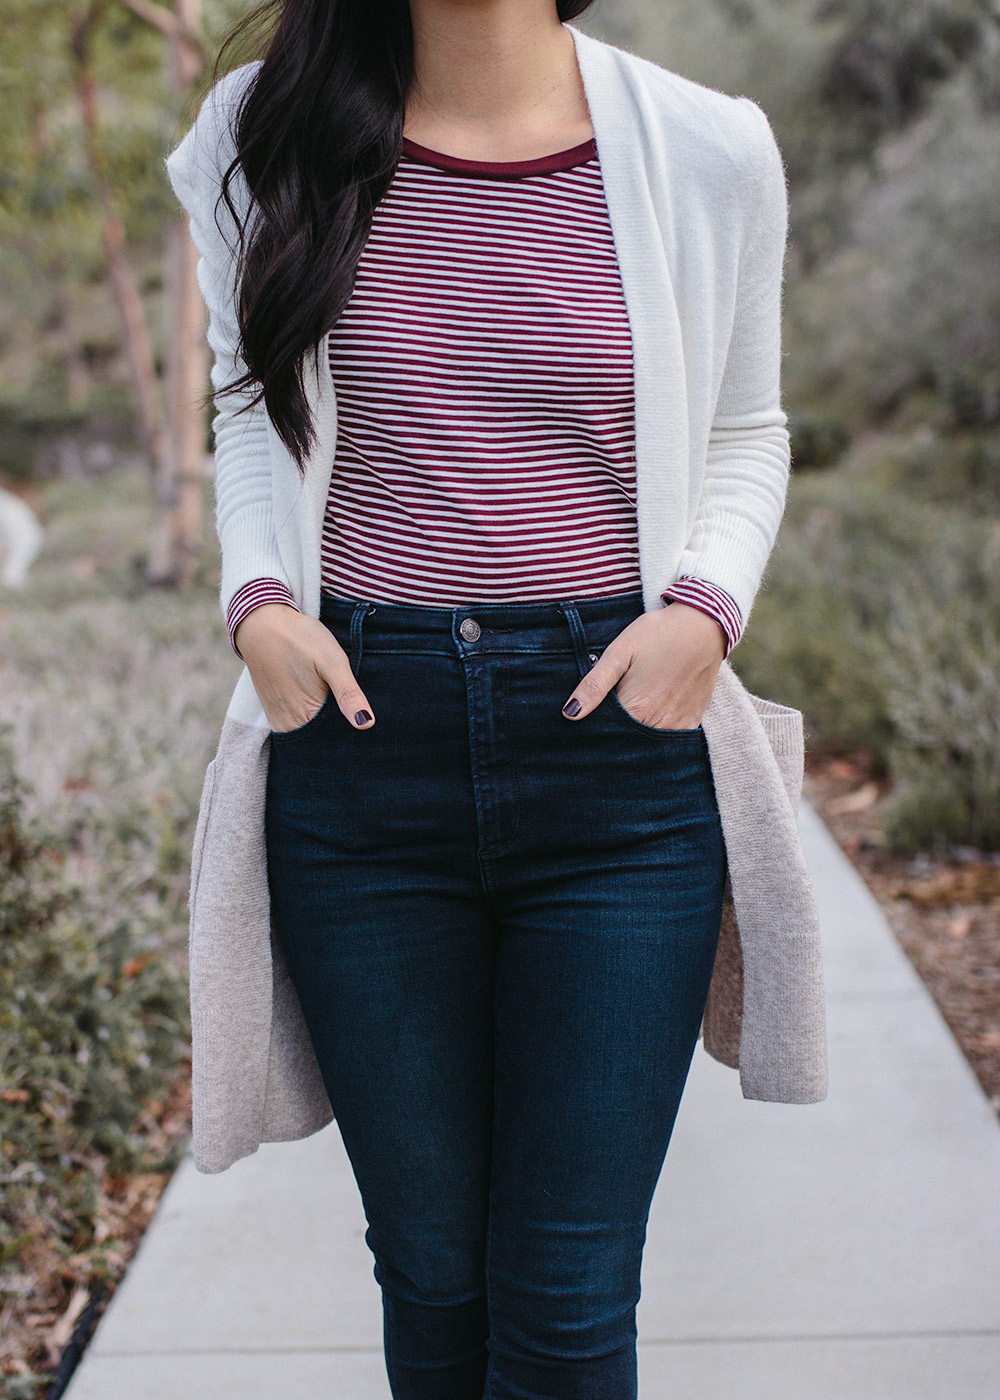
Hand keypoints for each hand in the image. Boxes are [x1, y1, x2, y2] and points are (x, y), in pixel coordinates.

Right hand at [234, 603, 375, 731]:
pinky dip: (310, 722)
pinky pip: (296, 727)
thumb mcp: (332, 662)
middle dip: (339, 735)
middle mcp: (289, 726)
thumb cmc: (300, 639)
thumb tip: (367, 724)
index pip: (336, 743)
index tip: (365, 728)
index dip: (352, 737)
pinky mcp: (273, 712)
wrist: (262, 623)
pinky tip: (321, 706)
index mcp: (305, 718)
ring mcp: (279, 721)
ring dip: (325, 730)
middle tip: (354, 713)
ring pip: (310, 736)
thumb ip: (348, 694)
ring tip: (337, 708)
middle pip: (322, 743)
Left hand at [561, 603, 724, 728]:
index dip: (595, 730)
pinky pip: (669, 738)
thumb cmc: (657, 634)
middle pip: (628, 742)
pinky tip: (650, 714)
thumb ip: (594, 685)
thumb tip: (569, 713)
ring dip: (636, 735)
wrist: (703, 624)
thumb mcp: (619, 652)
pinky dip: (657, 732)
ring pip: (647, 743)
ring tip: (632, 708)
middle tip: (612, 710)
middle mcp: (659, 723)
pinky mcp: (692, 721)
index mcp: (636, 708)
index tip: (589, 720)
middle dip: (614, 735)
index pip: (606, 734)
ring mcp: (678, 725)